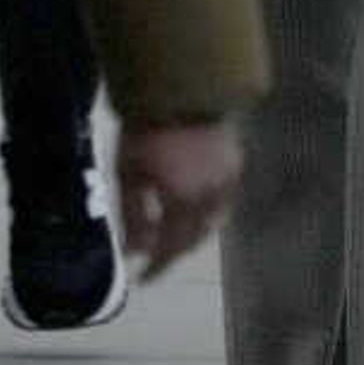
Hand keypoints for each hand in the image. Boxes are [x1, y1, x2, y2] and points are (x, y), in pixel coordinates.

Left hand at [113, 119, 240, 278]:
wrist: (179, 85)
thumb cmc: (145, 129)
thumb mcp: (128, 172)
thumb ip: (132, 215)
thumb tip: (133, 251)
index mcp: (183, 201)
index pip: (170, 248)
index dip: (156, 267)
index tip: (142, 279)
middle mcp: (210, 198)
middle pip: (194, 239)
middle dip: (174, 252)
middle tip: (156, 258)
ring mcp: (227, 182)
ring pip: (213, 223)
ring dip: (193, 236)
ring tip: (175, 236)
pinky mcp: (235, 165)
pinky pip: (224, 202)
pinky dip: (209, 213)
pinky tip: (196, 209)